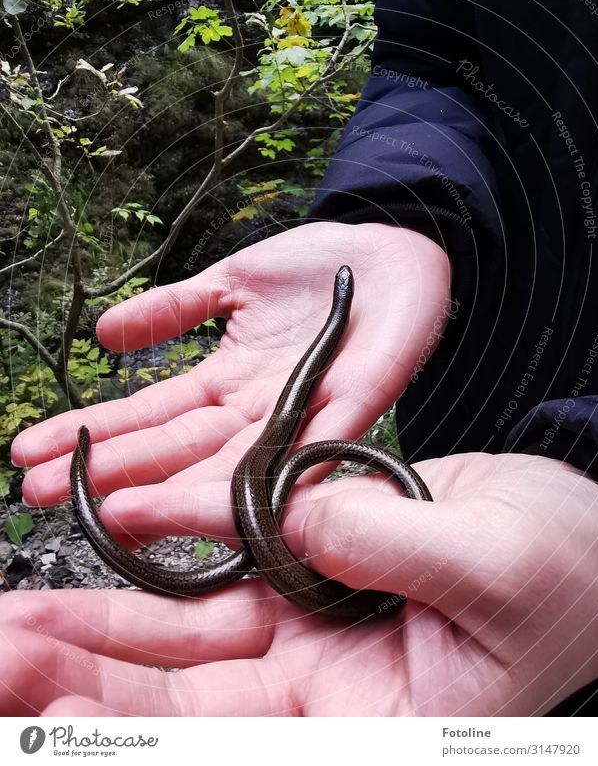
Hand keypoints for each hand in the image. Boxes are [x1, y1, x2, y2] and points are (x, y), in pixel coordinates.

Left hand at [1, 453, 597, 715]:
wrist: (572, 534)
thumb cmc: (564, 576)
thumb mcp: (498, 569)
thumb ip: (396, 546)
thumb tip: (303, 519)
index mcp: (371, 722)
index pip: (235, 744)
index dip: (143, 733)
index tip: (60, 722)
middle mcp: (325, 684)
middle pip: (185, 696)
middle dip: (89, 682)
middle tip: (7, 656)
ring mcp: (311, 623)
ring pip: (191, 631)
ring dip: (105, 622)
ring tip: (21, 619)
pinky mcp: (311, 566)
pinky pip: (229, 558)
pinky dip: (173, 546)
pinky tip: (116, 530)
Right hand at [11, 222, 448, 548]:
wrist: (392, 253)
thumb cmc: (320, 267)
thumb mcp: (233, 279)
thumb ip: (175, 309)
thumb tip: (104, 334)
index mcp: (227, 381)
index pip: (148, 416)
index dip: (92, 435)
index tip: (31, 455)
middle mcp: (254, 412)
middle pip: (173, 451)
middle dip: (108, 474)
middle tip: (39, 497)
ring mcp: (298, 418)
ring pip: (223, 466)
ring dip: (166, 492)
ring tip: (108, 514)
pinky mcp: (347, 414)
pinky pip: (300, 456)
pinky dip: (260, 484)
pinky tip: (213, 509)